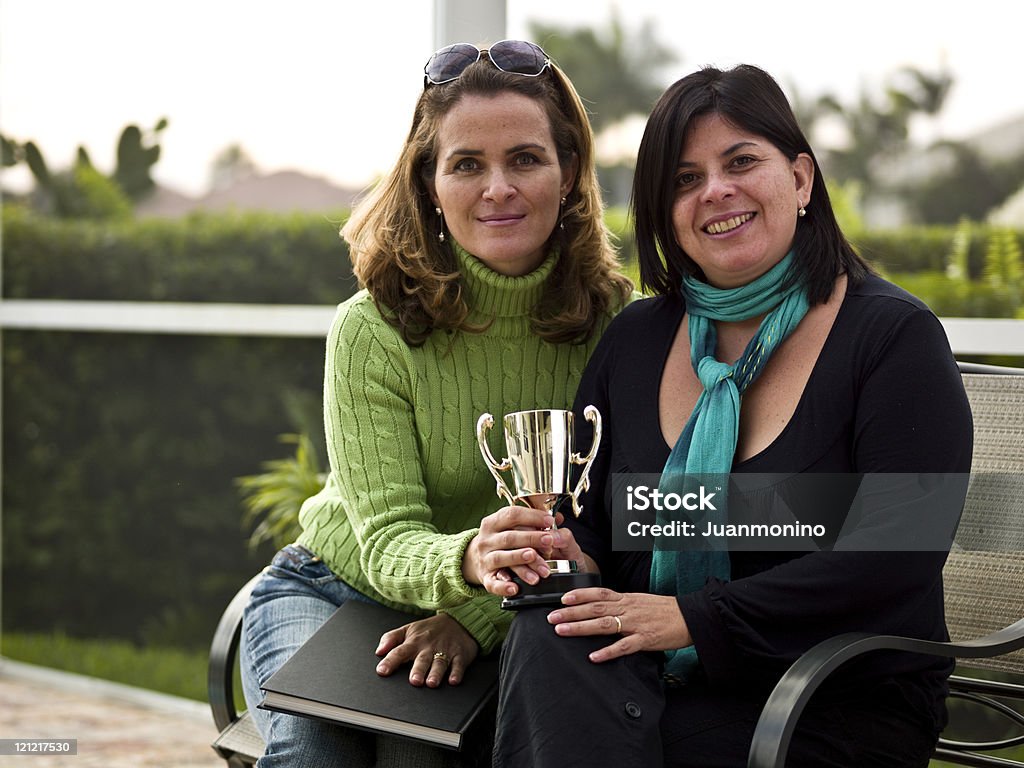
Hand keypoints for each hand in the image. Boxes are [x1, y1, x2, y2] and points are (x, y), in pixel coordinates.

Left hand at [375, 613, 478, 687]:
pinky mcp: (460, 655)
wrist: (458, 620)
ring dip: (436, 673)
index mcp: (414, 642)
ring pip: (440, 663)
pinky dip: (457, 673)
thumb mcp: (409, 629)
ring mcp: (445, 650)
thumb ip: (391, 639)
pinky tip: (453, 680)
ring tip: (431, 683)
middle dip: (418, 670)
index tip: (382, 670)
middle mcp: (429, 647)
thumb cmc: (430, 629)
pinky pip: (459, 665)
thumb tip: (378, 651)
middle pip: (422, 660)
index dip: (390, 661)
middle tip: (414, 681)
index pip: (399, 652)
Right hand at [461, 505, 558, 595]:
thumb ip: (532, 522)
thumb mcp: (510, 527)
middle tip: (550, 541)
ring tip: (537, 560)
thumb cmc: (499, 541)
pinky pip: (493, 583)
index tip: (549, 520)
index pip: (512, 515)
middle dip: (531, 539)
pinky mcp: (485, 578)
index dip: (532, 517)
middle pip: (509, 537)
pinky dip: (503, 586)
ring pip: (501, 559)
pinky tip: (515, 588)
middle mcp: (486, 540)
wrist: (473, 560)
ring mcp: (484, 559)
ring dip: (520, 559)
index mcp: (493, 523)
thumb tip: (557, 517)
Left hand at [546, 587, 691, 662]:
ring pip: (604, 624)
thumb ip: (621, 604)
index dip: (579, 595)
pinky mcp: (645, 639)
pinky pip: (624, 646)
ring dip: (581, 628)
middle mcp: (627, 608)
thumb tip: (601, 607)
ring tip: (562, 631)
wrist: (690, 616)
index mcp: (626, 599)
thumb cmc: (664, 610)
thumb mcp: (640, 601)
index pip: (598, 593)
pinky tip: (594, 657)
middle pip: (594, 608)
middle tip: (552, 617)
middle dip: (571, 612)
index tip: (562, 598)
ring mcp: (636, 623)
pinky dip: (608, 651)